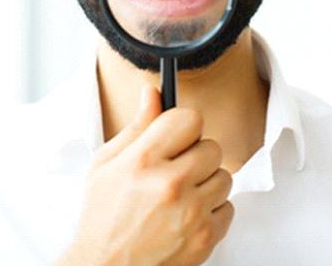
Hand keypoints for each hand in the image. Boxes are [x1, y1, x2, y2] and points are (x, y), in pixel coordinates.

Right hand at [60, 85, 233, 265]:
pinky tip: (187, 215)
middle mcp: (170, 183)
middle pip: (212, 146)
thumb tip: (153, 92)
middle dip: (195, 155)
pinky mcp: (205, 238)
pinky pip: (228, 207)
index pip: (190, 118)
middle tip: (175, 169)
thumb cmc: (103, 215)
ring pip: (224, 176)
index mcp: (144, 159)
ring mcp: (191, 213)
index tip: (177, 135)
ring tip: (180, 195)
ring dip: (206, 182)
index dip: (184, 126)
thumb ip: (137, 125)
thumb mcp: (107, 162)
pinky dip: (212, 210)